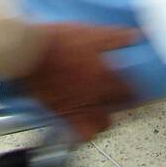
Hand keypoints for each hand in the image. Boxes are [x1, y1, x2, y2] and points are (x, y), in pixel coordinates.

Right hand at [21, 22, 138, 140]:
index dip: (135, 92)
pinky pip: (74, 133)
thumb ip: (115, 38)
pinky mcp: (59, 112)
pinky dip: (78, 132)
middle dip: (118, 110)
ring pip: (96, 128)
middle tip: (116, 101)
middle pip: (115, 114)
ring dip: (99, 122)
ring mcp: (76, 108)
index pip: (129, 93)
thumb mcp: (92, 33)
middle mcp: (93, 97)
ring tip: (99, 114)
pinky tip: (78, 123)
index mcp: (104, 77)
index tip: (134, 89)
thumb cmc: (58, 42)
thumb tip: (134, 37)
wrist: (30, 51)